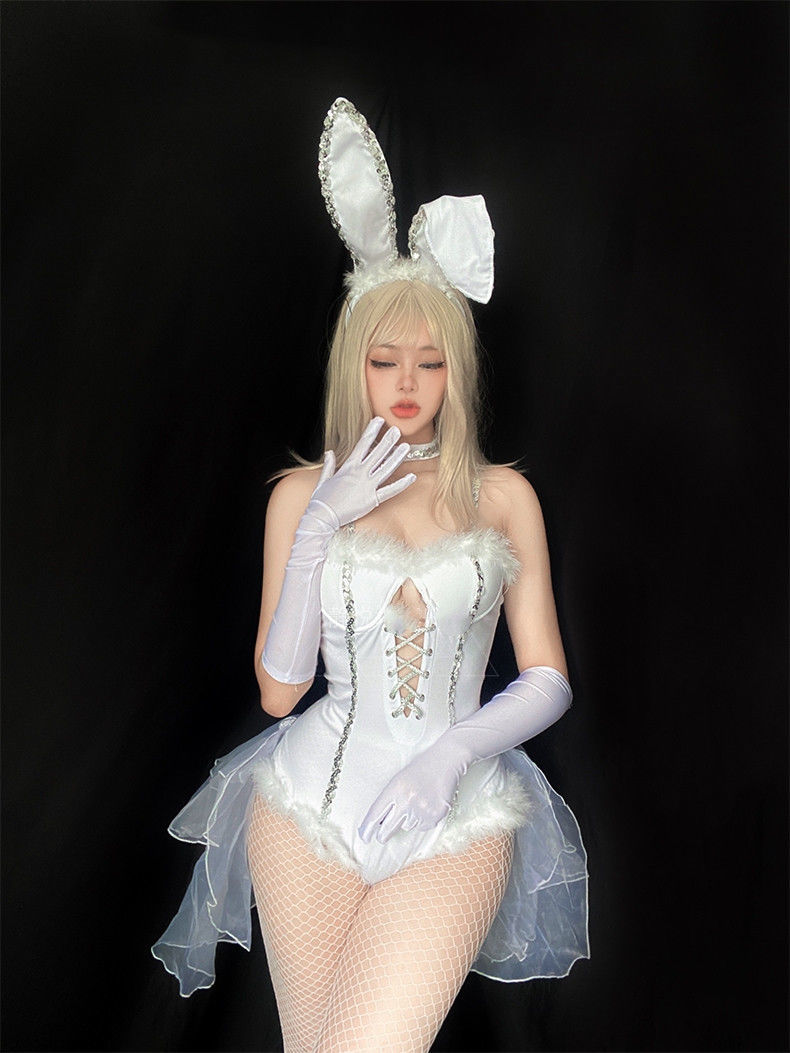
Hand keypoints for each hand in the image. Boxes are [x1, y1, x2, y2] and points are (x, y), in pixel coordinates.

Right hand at [309, 416, 416, 531]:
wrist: (322, 517)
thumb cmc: (321, 500)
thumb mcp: (324, 479)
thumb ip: (329, 465)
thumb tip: (329, 452)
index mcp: (349, 466)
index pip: (363, 443)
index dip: (372, 430)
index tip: (379, 420)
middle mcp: (360, 473)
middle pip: (378, 453)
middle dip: (388, 440)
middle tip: (398, 430)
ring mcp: (367, 486)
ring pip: (386, 468)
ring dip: (397, 457)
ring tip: (406, 447)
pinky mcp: (372, 500)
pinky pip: (390, 490)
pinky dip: (402, 484)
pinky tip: (412, 477)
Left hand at [357, 745, 467, 844]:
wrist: (446, 761)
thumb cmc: (420, 769)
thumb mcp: (399, 779)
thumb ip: (390, 799)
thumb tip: (380, 822)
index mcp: (394, 789)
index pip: (376, 814)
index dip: (368, 828)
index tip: (364, 837)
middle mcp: (406, 801)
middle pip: (387, 829)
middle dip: (383, 835)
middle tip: (381, 837)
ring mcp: (421, 809)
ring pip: (407, 827)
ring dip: (409, 820)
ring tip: (419, 801)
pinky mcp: (435, 816)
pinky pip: (422, 827)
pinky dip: (423, 820)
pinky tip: (428, 805)